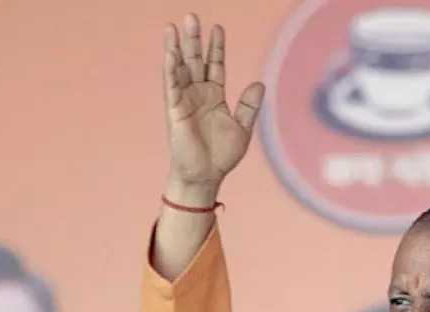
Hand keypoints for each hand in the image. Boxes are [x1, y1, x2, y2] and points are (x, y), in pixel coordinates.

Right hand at [163, 14, 264, 194]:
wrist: (206, 176)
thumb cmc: (221, 156)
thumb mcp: (242, 128)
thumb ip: (249, 106)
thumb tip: (259, 83)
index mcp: (215, 96)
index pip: (215, 65)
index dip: (216, 47)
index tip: (217, 28)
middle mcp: (198, 94)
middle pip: (195, 60)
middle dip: (194, 39)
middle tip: (191, 16)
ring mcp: (185, 101)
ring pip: (180, 68)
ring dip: (176, 48)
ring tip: (173, 27)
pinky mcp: (175, 110)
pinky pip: (171, 86)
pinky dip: (170, 69)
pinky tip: (170, 53)